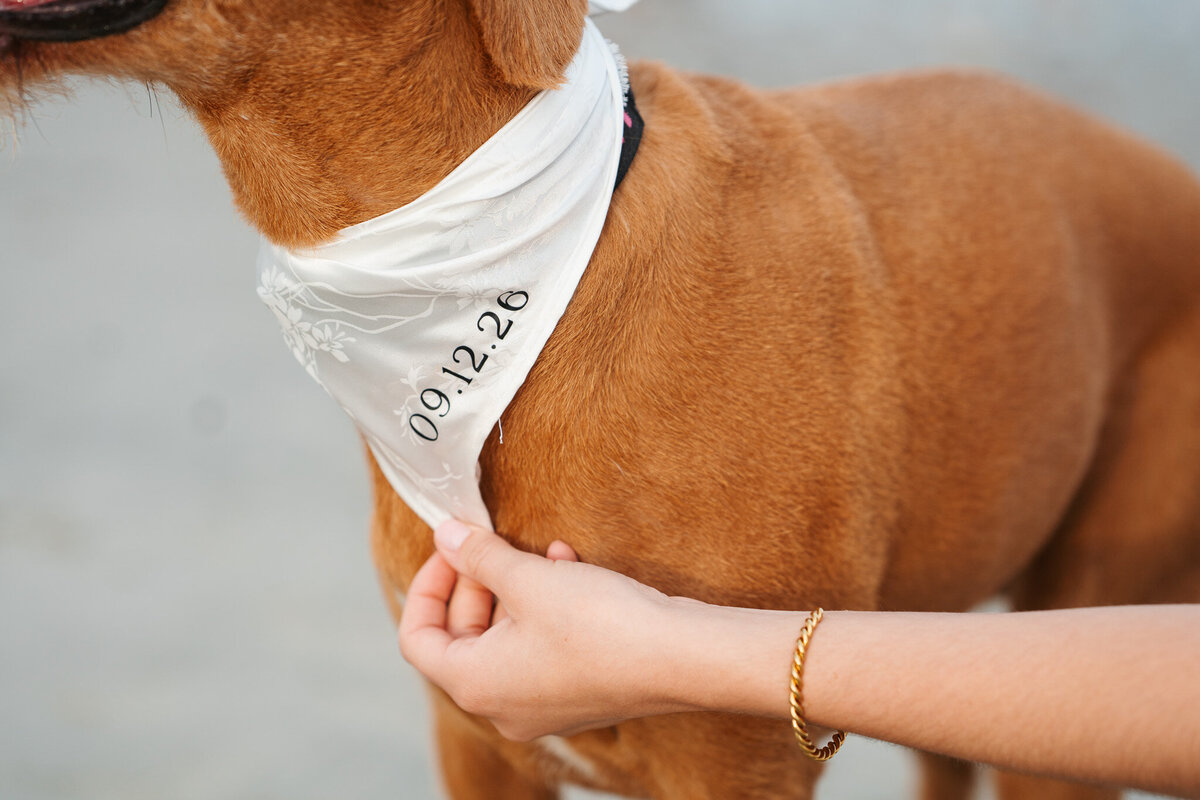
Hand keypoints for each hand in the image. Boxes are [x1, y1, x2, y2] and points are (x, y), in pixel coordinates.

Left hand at [398, 520, 692, 740]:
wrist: (680, 658)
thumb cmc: (599, 624)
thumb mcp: (528, 578)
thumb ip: (479, 556)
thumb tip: (444, 535)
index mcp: (476, 685)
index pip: (418, 639)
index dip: (426, 586)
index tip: (449, 549)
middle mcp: (502, 707)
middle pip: (462, 638)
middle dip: (476, 582)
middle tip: (493, 542)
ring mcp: (542, 706)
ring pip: (506, 639)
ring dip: (516, 588)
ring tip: (542, 551)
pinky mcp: (577, 694)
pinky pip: (542, 647)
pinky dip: (545, 607)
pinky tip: (568, 566)